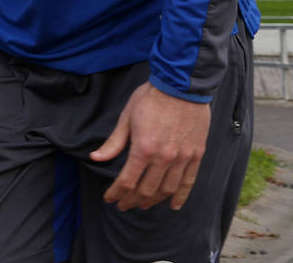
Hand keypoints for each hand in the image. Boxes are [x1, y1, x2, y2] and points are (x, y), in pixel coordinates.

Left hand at [90, 81, 210, 210]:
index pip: (127, 180)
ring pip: (167, 189)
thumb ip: (114, 143)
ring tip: (143, 204)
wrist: (181, 86)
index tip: (110, 198)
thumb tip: (95, 158)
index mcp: (144, 148)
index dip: (116, 193)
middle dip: (132, 200)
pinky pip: (188, 181)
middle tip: (124, 205)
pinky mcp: (196, 154)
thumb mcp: (126, 118)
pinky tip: (173, 205)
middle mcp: (164, 157)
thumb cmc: (150, 99)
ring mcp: (182, 157)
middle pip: (146, 189)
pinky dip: (181, 196)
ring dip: (153, 200)